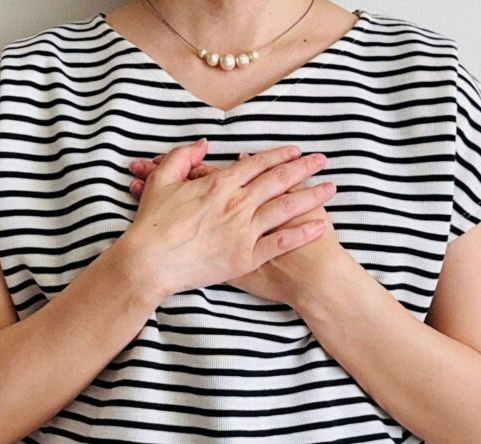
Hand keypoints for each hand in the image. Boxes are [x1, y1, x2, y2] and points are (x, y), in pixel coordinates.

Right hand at [122, 139, 336, 297]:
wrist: (150, 262)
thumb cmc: (153, 224)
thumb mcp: (163, 181)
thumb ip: (183, 157)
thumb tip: (202, 144)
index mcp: (219, 184)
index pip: (257, 164)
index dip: (278, 155)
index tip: (295, 151)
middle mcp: (237, 204)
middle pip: (278, 181)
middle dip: (303, 168)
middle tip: (321, 160)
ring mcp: (244, 231)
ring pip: (285, 208)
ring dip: (310, 196)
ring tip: (330, 188)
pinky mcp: (246, 257)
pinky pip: (281, 243)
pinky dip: (302, 234)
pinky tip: (321, 226)